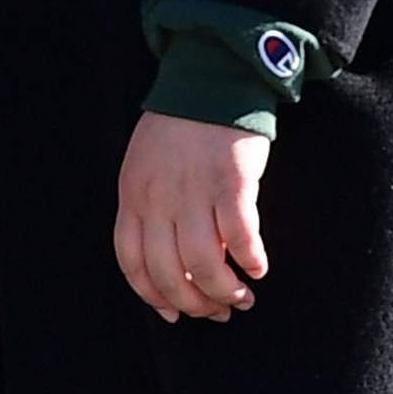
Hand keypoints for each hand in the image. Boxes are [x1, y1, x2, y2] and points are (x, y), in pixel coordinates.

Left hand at [113, 111, 271, 322]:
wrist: (209, 79)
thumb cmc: (180, 127)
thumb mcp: (144, 168)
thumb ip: (151, 209)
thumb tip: (174, 264)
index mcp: (133, 196)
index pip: (133, 264)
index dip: (154, 297)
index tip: (174, 314)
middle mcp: (158, 198)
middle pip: (169, 273)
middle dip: (195, 304)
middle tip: (219, 312)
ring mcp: (194, 191)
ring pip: (204, 263)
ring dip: (225, 290)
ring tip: (243, 297)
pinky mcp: (231, 181)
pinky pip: (241, 235)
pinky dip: (251, 259)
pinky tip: (259, 267)